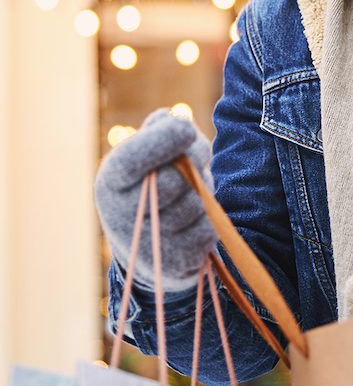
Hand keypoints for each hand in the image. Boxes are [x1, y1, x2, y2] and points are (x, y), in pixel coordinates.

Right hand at [95, 109, 216, 291]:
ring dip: (202, 196)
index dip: (163, 140)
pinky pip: (207, 232)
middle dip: (194, 166)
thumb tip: (172, 120)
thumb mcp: (148, 156)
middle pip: (173, 180)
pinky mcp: (173, 266)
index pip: (131, 159)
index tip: (186, 128)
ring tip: (189, 196)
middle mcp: (120, 216)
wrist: (150, 246)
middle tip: (196, 164)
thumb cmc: (154, 186)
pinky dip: (208, 223)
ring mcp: (145, 245)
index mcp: (111, 182)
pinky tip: (194, 224)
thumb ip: (160, 133)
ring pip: (195, 206)